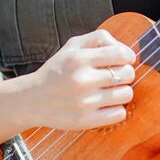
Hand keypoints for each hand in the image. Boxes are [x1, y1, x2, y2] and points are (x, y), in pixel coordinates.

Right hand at [18, 29, 136, 129]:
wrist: (32, 100)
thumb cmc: (57, 71)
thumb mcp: (72, 46)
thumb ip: (98, 38)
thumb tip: (124, 49)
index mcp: (79, 58)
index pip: (121, 54)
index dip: (128, 56)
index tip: (123, 60)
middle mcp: (82, 79)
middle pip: (127, 74)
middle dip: (125, 74)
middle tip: (114, 77)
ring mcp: (84, 102)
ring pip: (126, 94)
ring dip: (122, 92)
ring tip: (109, 91)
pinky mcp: (85, 121)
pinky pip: (119, 114)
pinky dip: (116, 109)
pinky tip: (105, 105)